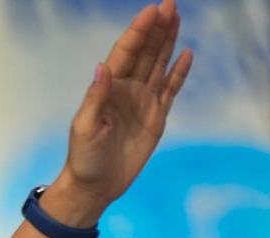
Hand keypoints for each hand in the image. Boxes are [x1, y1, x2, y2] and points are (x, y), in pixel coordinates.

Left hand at [53, 1, 192, 219]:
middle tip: (170, 4)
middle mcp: (127, 90)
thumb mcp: (85, 129)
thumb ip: (96, 98)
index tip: (152, 11)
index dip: (138, 32)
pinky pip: (170, 89)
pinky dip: (178, 72)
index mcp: (108, 89)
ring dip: (167, 42)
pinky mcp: (156, 117)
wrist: (95, 186)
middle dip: (156, 29)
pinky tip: (186, 54)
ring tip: (176, 18)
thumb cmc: (84, 159)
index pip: (126, 53)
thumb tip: (102, 67)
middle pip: (145, 53)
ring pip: (158, 65)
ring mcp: (143, 102)